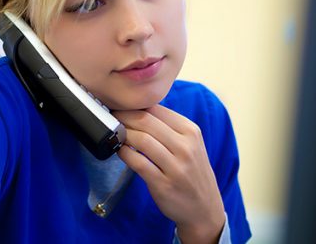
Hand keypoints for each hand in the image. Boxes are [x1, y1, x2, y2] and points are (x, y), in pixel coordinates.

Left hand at [114, 105, 225, 243]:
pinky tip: (120, 151)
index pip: (157, 109)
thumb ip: (169, 127)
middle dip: (123, 116)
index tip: (119, 107)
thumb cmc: (192, 172)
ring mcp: (176, 167)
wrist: (205, 208)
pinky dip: (124, 154)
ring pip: (142, 140)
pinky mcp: (163, 184)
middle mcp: (186, 147)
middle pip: (146, 121)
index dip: (133, 106)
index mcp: (191, 131)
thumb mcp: (190, 144)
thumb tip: (138, 109)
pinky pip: (138, 163)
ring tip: (114, 134)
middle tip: (110, 117)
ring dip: (122, 134)